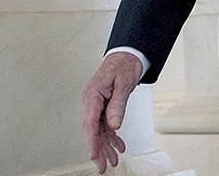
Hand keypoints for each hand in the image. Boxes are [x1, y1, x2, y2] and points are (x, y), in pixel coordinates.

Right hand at [81, 52, 143, 172]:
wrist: (127, 54)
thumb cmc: (124, 64)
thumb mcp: (124, 84)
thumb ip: (118, 105)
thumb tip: (114, 125)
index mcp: (93, 94)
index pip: (90, 122)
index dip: (91, 140)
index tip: (93, 154)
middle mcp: (92, 100)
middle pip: (93, 129)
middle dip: (97, 149)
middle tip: (102, 166)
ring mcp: (98, 104)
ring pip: (99, 130)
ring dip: (105, 146)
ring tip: (112, 161)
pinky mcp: (104, 106)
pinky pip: (106, 125)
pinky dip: (112, 137)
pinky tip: (118, 146)